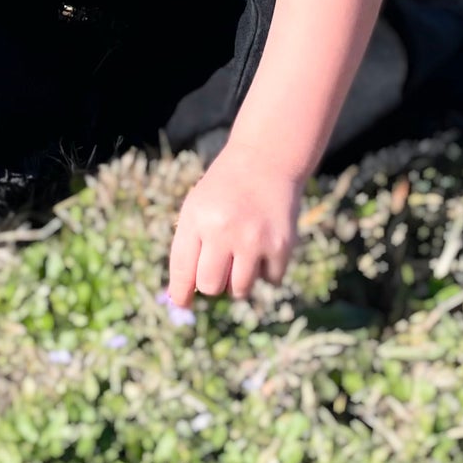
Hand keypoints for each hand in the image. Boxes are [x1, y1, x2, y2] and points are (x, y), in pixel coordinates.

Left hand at [167, 141, 302, 304]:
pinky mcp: (281, 245)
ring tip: (244, 250)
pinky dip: (268, 269)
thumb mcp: (197, 208)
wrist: (266, 159)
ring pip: (240, 290)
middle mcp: (223, 229)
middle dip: (214, 281)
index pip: (182, 270)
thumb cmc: (224, 191)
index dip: (181, 293)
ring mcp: (254, 239)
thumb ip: (187, 249)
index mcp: (197, 218)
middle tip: (221, 264)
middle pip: (210, 287)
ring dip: (240, 278)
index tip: (183, 303)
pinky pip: (270, 280)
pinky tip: (266, 242)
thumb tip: (182, 299)